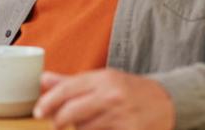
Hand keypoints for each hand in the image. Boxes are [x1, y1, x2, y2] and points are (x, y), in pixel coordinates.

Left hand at [34, 69, 173, 129]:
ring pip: (84, 129)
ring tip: (87, 124)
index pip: (66, 89)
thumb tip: (42, 80)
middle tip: (56, 124)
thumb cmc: (128, 90)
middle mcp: (112, 95)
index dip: (48, 102)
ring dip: (80, 129)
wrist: (166, 102)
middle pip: (71, 112)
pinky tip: (100, 129)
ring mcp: (122, 116)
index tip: (38, 112)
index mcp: (103, 78)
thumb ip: (71, 82)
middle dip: (58, 120)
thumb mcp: (102, 80)